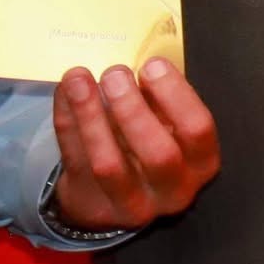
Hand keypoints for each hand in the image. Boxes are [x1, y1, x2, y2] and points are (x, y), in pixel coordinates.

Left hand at [49, 57, 218, 230]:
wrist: (113, 193)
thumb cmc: (147, 141)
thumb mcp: (166, 122)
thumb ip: (158, 98)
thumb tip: (136, 59)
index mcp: (199, 161)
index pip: (198, 130)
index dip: (175, 95)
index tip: (151, 65)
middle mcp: (173, 189)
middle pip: (158, 155)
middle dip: (133, 110)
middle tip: (113, 74)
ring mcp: (132, 204)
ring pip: (109, 165)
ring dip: (91, 116)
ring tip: (78, 79)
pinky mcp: (92, 203)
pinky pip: (75, 160)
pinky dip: (67, 121)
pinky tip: (65, 92)